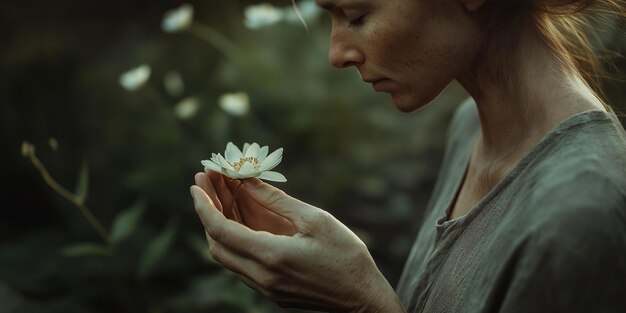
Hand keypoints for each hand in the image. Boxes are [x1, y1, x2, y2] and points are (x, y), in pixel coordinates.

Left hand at [191, 172, 404, 312]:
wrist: (363, 298)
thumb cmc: (346, 256)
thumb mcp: (315, 220)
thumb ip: (276, 201)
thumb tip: (247, 180)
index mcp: (272, 256)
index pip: (221, 230)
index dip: (204, 205)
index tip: (196, 182)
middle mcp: (262, 276)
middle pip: (217, 243)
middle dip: (208, 209)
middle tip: (208, 179)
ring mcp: (265, 287)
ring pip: (227, 255)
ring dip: (221, 222)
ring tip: (222, 190)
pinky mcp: (272, 291)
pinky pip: (242, 263)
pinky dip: (236, 237)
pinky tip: (241, 213)